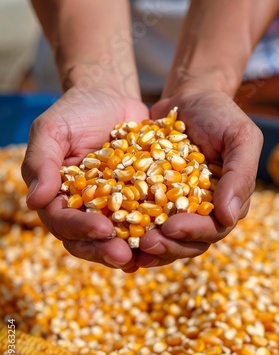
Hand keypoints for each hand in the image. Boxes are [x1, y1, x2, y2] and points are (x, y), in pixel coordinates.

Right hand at [21, 86, 151, 271]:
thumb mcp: (52, 130)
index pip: (63, 223)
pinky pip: (147, 222)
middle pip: (90, 241)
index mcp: (58, 199)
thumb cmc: (75, 112)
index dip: (80, 229)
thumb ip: (41, 163)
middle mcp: (84, 210)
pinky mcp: (139, 201)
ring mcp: (113, 208)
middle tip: (126, 256)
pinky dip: (156, 233)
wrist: (111, 98)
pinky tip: (168, 238)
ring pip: (119, 238)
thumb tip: (34, 203)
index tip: (102, 228)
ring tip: (150, 253)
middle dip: (107, 250)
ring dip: (134, 249)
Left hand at [134, 85, 262, 266]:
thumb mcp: (239, 137)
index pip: (214, 228)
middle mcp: (200, 210)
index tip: (171, 227)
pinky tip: (113, 230)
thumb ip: (240, 175)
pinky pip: (141, 217)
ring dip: (147, 244)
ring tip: (127, 246)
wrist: (188, 97)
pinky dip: (130, 226)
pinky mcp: (150, 197)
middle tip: (145, 243)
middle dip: (167, 245)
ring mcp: (174, 206)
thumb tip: (229, 217)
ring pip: (163, 237)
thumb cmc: (219, 114)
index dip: (193, 232)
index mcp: (225, 201)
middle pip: (187, 241)